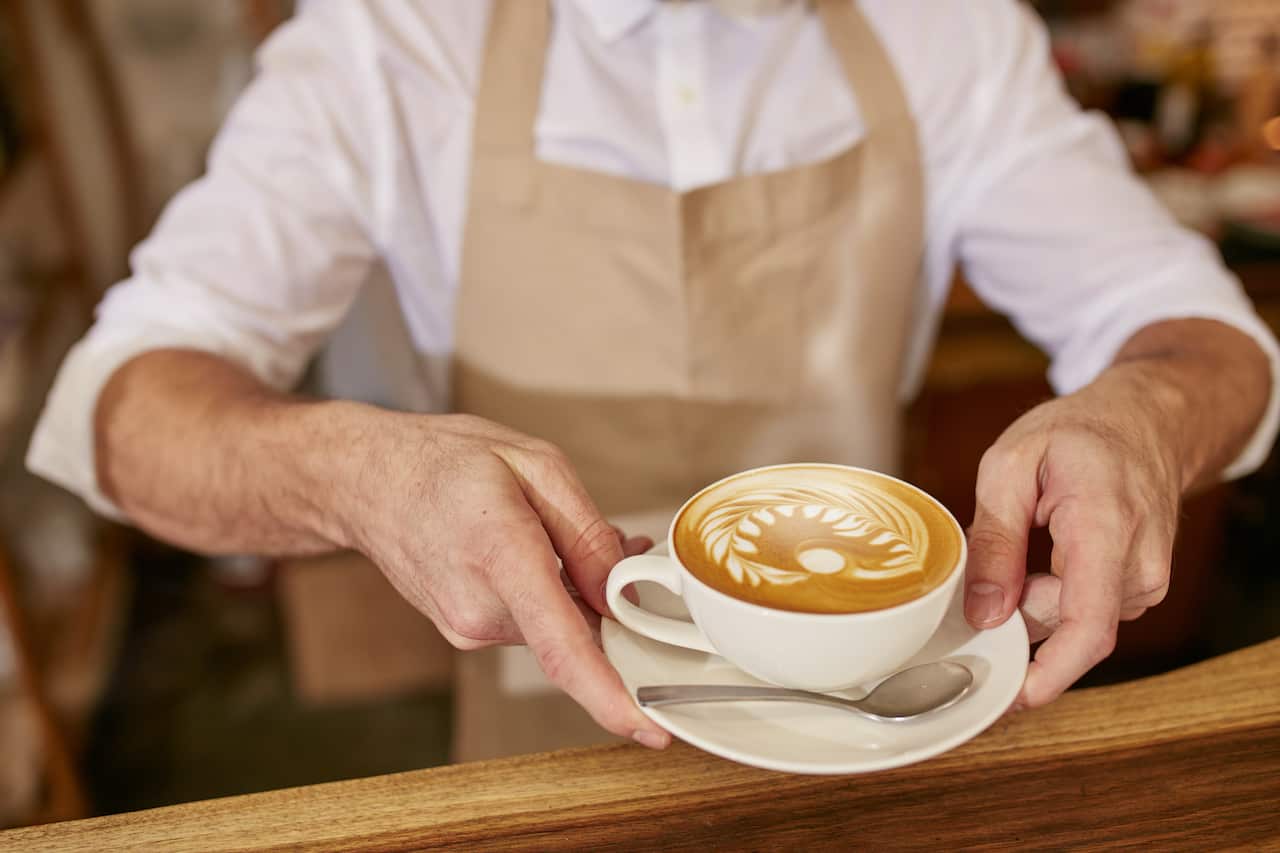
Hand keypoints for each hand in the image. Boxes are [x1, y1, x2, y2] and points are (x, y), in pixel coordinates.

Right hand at [339, 412, 668, 748]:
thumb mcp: (535, 465)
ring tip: (558, 531)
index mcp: (502, 556)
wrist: (367, 480)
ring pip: (557, 626)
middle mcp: (480, 609)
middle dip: (614, 600)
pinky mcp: (467, 633)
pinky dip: (551, 597)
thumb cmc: (445, 462)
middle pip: (577, 632)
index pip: (562, 647)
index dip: (611, 695)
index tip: (649, 730)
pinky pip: (532, 623)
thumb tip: (622, 592)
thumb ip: (588, 533)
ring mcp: (468, 629)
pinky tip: (535, 551)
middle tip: (625, 545)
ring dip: (579, 593)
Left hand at [963, 374, 1182, 707]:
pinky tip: (1047, 556)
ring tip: (1027, 541)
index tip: (1015, 696)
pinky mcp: (1140, 589)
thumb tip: (984, 611)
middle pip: (1066, 625)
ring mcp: (1146, 581)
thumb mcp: (1010, 466)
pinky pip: (1084, 612)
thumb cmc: (1078, 434)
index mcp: (1105, 528)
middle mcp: (1139, 565)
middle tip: (990, 563)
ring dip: (1034, 599)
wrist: (1144, 421)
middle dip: (1017, 611)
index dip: (1050, 672)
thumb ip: (994, 539)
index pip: (1088, 625)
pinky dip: (1053, 595)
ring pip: (1072, 621)